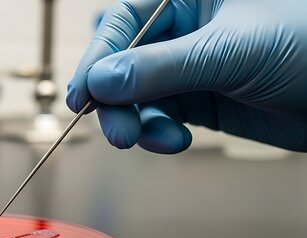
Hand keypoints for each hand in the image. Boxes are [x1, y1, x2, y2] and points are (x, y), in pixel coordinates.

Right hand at [67, 0, 306, 153]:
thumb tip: (100, 82)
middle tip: (116, 131)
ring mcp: (188, 66)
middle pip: (122, 62)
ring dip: (137, 123)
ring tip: (155, 139)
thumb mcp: (229, 52)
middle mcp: (183, 28)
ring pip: (136, 96)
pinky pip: (158, 117)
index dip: (99, 57)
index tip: (84, 94)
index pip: (123, 21)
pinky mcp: (198, 99)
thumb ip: (160, 68)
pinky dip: (158, 134)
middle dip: (114, 100)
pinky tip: (175, 141)